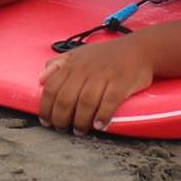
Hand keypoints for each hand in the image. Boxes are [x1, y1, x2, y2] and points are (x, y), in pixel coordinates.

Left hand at [38, 37, 159, 133]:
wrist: (139, 49)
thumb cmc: (107, 55)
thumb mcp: (79, 53)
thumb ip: (58, 64)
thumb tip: (40, 79)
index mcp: (73, 64)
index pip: (52, 88)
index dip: (46, 107)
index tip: (46, 121)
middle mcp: (86, 70)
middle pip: (66, 98)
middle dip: (61, 118)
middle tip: (62, 129)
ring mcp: (104, 76)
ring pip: (85, 102)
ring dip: (80, 121)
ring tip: (80, 131)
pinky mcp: (121, 82)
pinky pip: (109, 101)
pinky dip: (102, 116)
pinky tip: (99, 126)